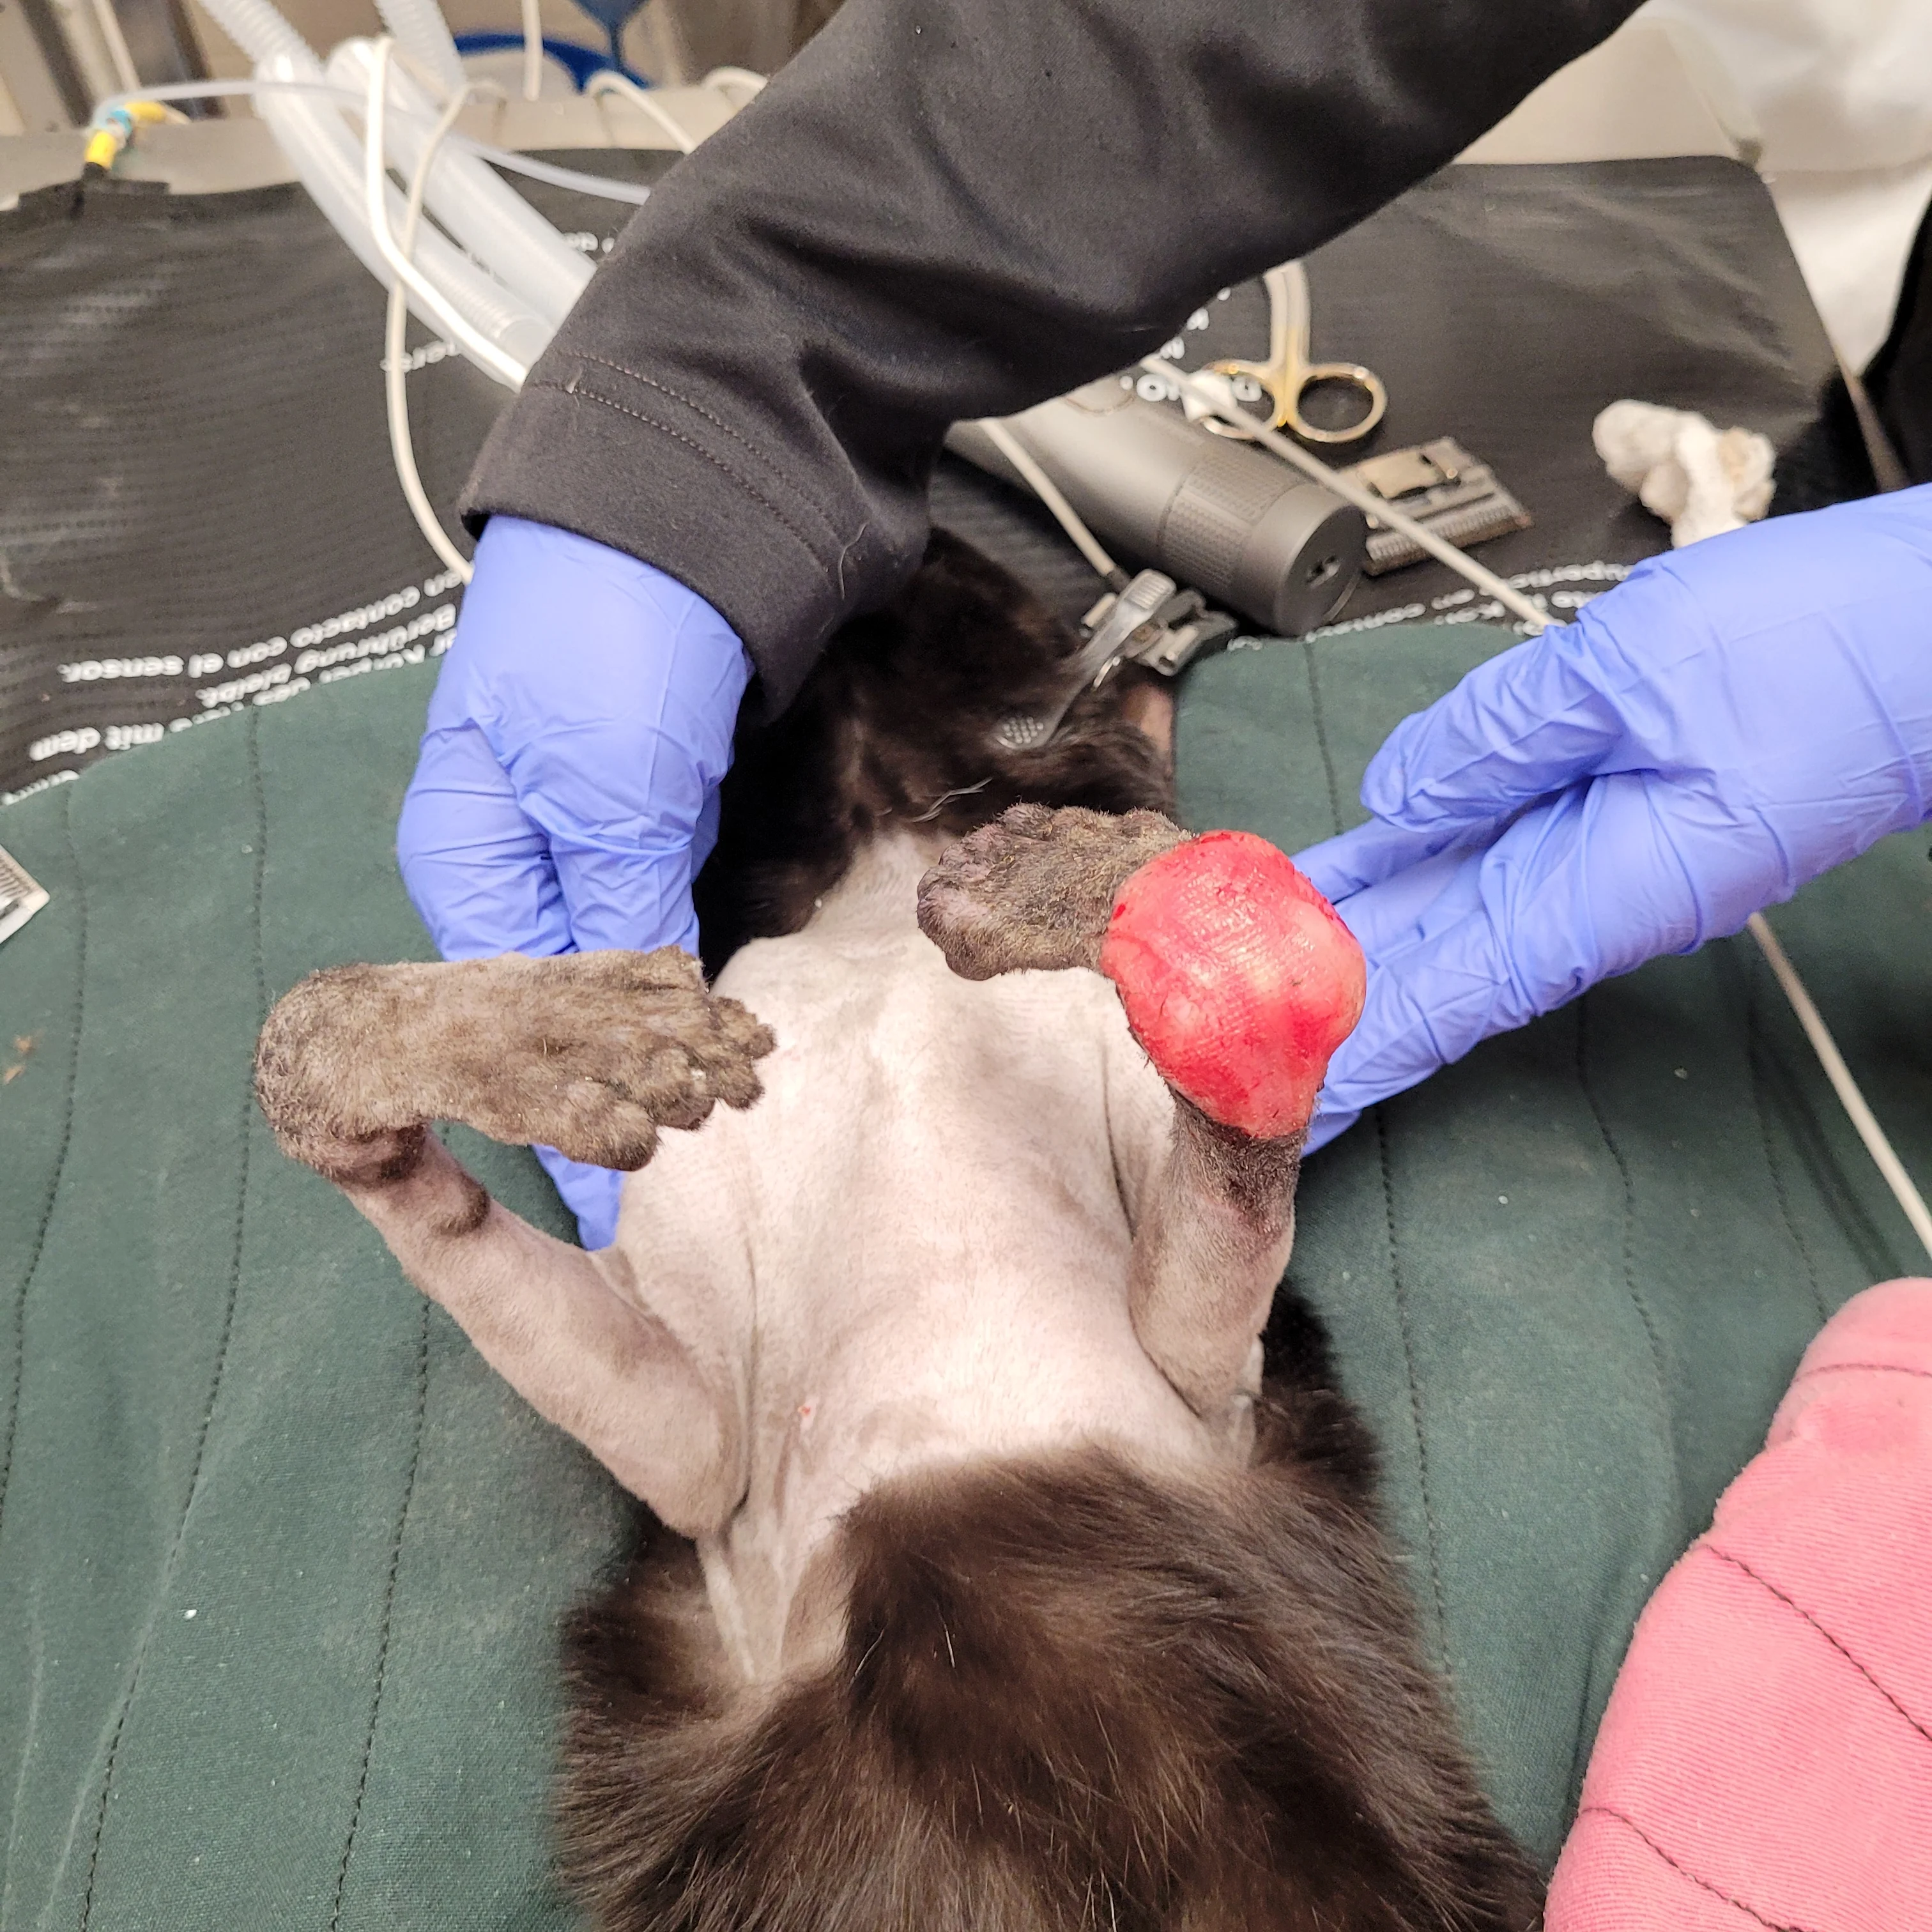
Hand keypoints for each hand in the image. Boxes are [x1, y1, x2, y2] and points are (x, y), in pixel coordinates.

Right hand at [397, 517, 751, 1244]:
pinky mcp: (646, 797)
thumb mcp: (610, 793)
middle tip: (691, 1156)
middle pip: (562, 995)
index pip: (509, 1017)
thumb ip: (620, 914)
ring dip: (663, 1025)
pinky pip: (657, 903)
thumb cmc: (610, 627)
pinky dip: (686, 959)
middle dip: (621, 1075)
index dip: (564, 1106)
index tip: (621, 1194)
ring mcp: (584, 820)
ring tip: (716, 1111)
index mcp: (466, 852)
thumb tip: (645, 1027)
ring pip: (616, 954)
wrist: (683, 502)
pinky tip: (722, 1014)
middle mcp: (516, 845)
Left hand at [1293, 487, 1931, 1148]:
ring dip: (1351, 937)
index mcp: (1598, 889)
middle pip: (1427, 969)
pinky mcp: (1616, 816)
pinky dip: (1415, 864)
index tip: (1274, 1105)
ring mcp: (1605, 859)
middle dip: (1323, 1011)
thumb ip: (1495, 739)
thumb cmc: (1829, 650)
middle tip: (1229, 1045)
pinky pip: (1490, 853)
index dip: (1343, 1052)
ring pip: (1448, 910)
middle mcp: (1594, 894)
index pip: (1438, 997)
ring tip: (1250, 956)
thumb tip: (1398, 794)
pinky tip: (1359, 863)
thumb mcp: (1633, 669)